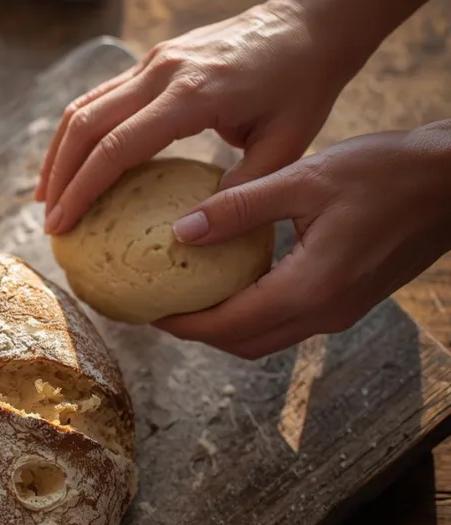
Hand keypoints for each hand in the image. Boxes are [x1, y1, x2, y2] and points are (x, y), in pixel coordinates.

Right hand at [36, 0, 401, 234]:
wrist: (311, 22)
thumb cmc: (304, 85)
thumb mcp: (285, 145)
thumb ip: (239, 190)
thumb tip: (195, 234)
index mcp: (191, 96)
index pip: (116, 147)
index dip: (82, 190)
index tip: (64, 225)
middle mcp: (162, 73)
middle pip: (85, 126)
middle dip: (59, 178)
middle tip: (50, 222)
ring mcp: (153, 62)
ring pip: (84, 107)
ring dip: (59, 154)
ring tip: (48, 196)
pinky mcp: (153, 61)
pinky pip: (101, 97)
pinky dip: (79, 132)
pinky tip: (74, 161)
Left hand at [154, 122, 450, 358]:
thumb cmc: (389, 171)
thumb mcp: (305, 179)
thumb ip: (239, 208)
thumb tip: (180, 231)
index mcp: (310, 289)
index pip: (228, 326)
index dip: (182, 325)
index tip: (144, 312)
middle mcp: (325, 313)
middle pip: (243, 344)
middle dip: (197, 333)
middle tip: (159, 306)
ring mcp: (341, 311)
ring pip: (266, 337)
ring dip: (225, 326)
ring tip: (187, 295)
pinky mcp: (350, 300)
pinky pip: (288, 321)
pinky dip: (253, 312)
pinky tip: (234, 280)